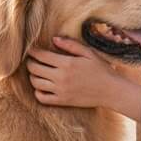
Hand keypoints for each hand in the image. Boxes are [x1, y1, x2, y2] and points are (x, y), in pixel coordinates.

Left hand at [26, 37, 140, 119]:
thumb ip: (70, 45)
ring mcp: (60, 91)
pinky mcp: (62, 101)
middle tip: (32, 59)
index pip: (41, 56)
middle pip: (35, 69)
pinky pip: (42, 98)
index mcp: (67, 63)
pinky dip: (38, 91)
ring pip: (35, 83)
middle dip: (30, 62)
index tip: (30, 49)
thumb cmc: (101, 69)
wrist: (111, 91)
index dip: (33, 51)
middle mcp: (61, 77)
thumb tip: (54, 39)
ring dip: (32, 76)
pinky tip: (42, 86)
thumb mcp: (88, 53)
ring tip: (37, 72)